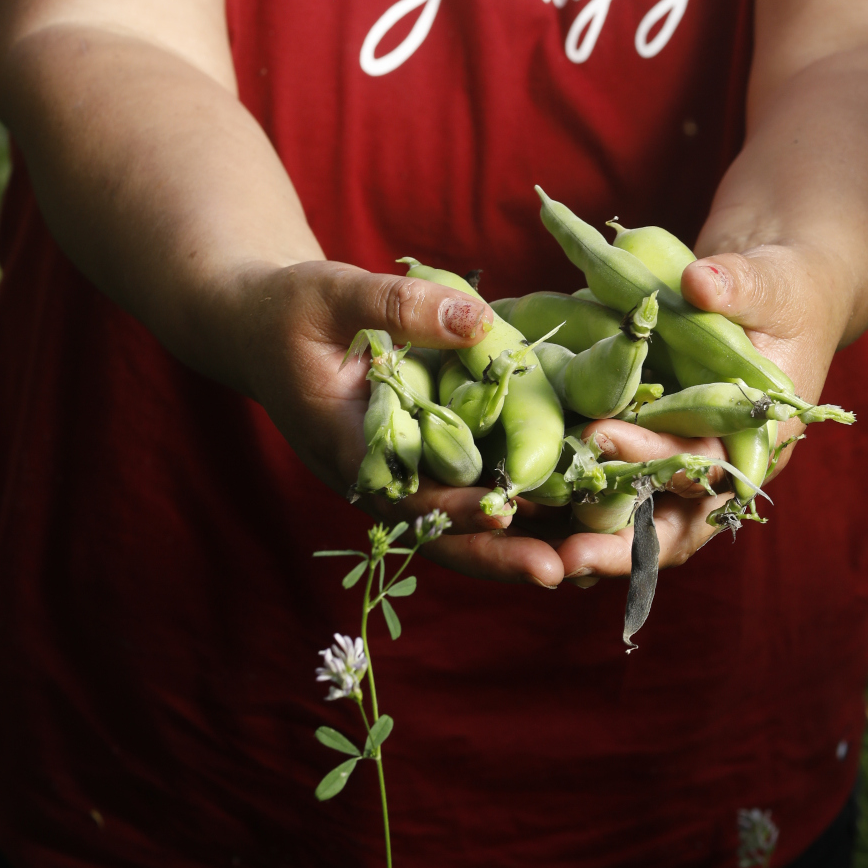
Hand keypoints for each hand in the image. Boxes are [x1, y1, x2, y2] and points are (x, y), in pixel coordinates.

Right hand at [234, 249, 848, 591]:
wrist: (264, 322)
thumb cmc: (288, 309)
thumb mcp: (332, 293)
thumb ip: (398, 307)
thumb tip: (477, 316)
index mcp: (356, 456)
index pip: (417, 503)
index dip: (469, 520)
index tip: (522, 530)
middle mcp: (389, 480)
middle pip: (457, 534)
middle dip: (514, 554)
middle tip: (576, 573)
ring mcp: (413, 472)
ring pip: (477, 519)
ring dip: (535, 537)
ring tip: (603, 553)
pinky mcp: (437, 452)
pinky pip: (486, 482)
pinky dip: (533, 494)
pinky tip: (594, 498)